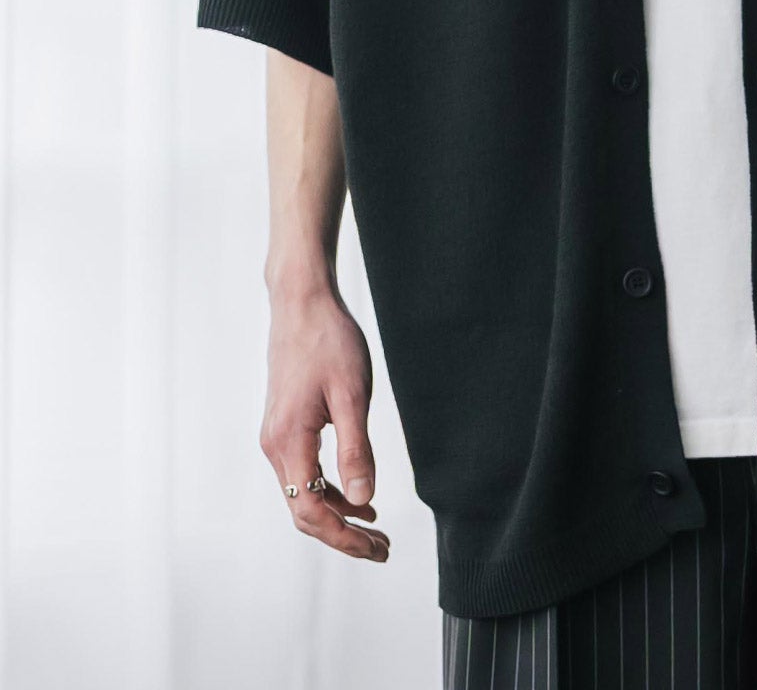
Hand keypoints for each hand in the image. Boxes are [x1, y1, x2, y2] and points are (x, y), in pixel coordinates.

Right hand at [261, 287, 389, 561]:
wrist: (302, 304)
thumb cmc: (329, 342)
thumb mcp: (352, 395)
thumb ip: (357, 449)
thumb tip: (365, 499)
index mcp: (289, 442)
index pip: (312, 511)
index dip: (344, 538)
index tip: (377, 548)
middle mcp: (276, 446)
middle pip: (305, 511)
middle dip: (343, 535)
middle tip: (383, 548)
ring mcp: (277, 437)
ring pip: (305, 494)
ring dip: (339, 516)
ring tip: (376, 529)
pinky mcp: (285, 427)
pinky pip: (306, 473)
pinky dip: (331, 491)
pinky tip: (359, 496)